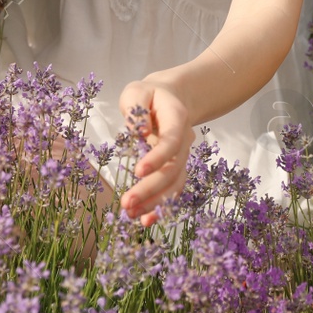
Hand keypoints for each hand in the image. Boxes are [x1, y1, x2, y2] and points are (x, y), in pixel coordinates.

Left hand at [116, 78, 195, 227]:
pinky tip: (144, 220)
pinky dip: (160, 207)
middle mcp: (185, 142)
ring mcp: (182, 158)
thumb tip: (140, 132)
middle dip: (151, 189)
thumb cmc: (149, 96)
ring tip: (131, 214)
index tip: (138, 171)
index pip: (171, 142)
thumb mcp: (137, 92)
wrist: (169, 100)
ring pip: (174, 185)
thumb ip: (136, 109)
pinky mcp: (175, 170)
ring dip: (154, 203)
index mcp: (177, 119)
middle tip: (127, 202)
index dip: (158, 158)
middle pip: (173, 170)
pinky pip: (171, 191)